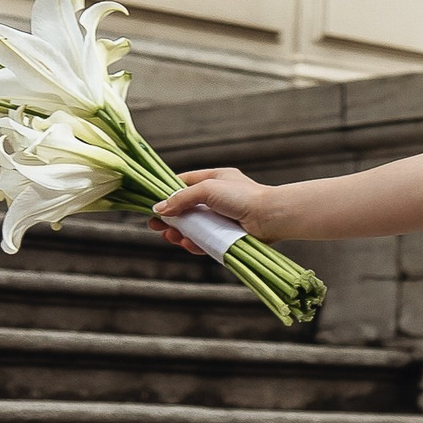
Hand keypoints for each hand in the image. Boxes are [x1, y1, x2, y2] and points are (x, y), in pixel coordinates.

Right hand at [154, 168, 275, 247]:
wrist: (271, 217)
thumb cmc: (243, 197)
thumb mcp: (207, 189)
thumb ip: (181, 198)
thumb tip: (159, 209)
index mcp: (216, 179)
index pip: (185, 183)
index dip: (168, 192)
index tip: (152, 202)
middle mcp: (218, 198)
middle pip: (186, 208)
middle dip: (169, 218)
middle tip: (153, 226)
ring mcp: (223, 218)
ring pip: (194, 227)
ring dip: (179, 232)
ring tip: (170, 236)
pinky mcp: (227, 235)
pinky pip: (205, 240)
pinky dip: (194, 243)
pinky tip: (185, 243)